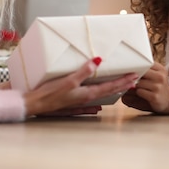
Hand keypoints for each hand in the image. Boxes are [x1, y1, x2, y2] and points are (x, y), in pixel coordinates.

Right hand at [21, 58, 137, 116]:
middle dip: (122, 85)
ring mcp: (78, 103)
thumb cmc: (49, 93)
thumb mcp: (67, 80)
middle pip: (108, 92)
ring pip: (100, 97)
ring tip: (121, 88)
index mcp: (87, 93)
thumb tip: (98, 61)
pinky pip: (88, 105)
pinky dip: (96, 104)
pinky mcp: (70, 104)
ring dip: (111, 92)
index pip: (110, 86)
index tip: (135, 76)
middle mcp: (85, 99)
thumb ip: (83, 71)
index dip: (123, 81)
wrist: (33, 105)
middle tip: (134, 80)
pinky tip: (98, 108)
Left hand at [122, 62, 168, 113]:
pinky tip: (144, 94)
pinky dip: (139, 93)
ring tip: (142, 87)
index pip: (145, 63)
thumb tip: (129, 65)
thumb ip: (146, 69)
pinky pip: (139, 91)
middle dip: (136, 76)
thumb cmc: (159, 85)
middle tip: (136, 79)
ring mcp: (158, 87)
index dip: (137, 66)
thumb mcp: (156, 74)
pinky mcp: (154, 96)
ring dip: (136, 86)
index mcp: (160, 69)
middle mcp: (160, 76)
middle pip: (140, 72)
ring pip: (138, 83)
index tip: (134, 69)